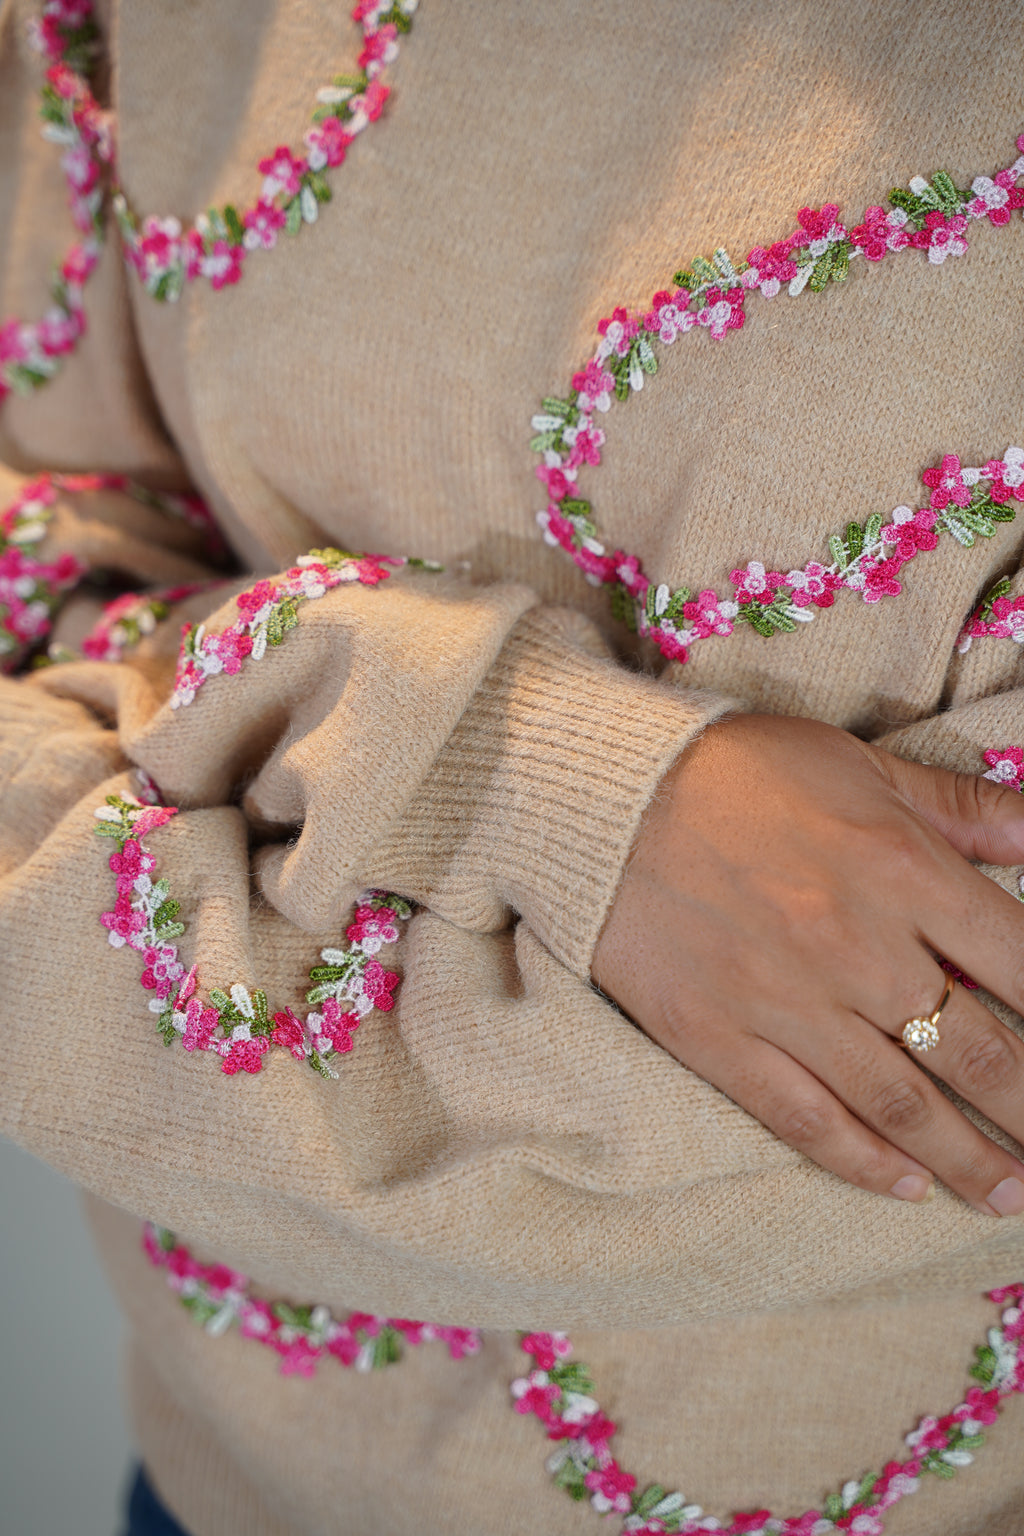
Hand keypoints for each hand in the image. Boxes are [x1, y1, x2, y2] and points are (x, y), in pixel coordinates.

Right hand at [592, 713, 1023, 1214]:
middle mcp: (856, 949)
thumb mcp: (858, 764)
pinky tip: (904, 1185)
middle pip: (973, 1051)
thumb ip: (955, 806)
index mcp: (900, 871)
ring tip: (1005, 1192)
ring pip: (899, 1103)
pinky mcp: (721, 1040)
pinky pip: (803, 1117)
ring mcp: (787, 1004)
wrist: (601, 796)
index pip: (1018, 962)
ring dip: (964, 1157)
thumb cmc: (735, 769)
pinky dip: (861, 1160)